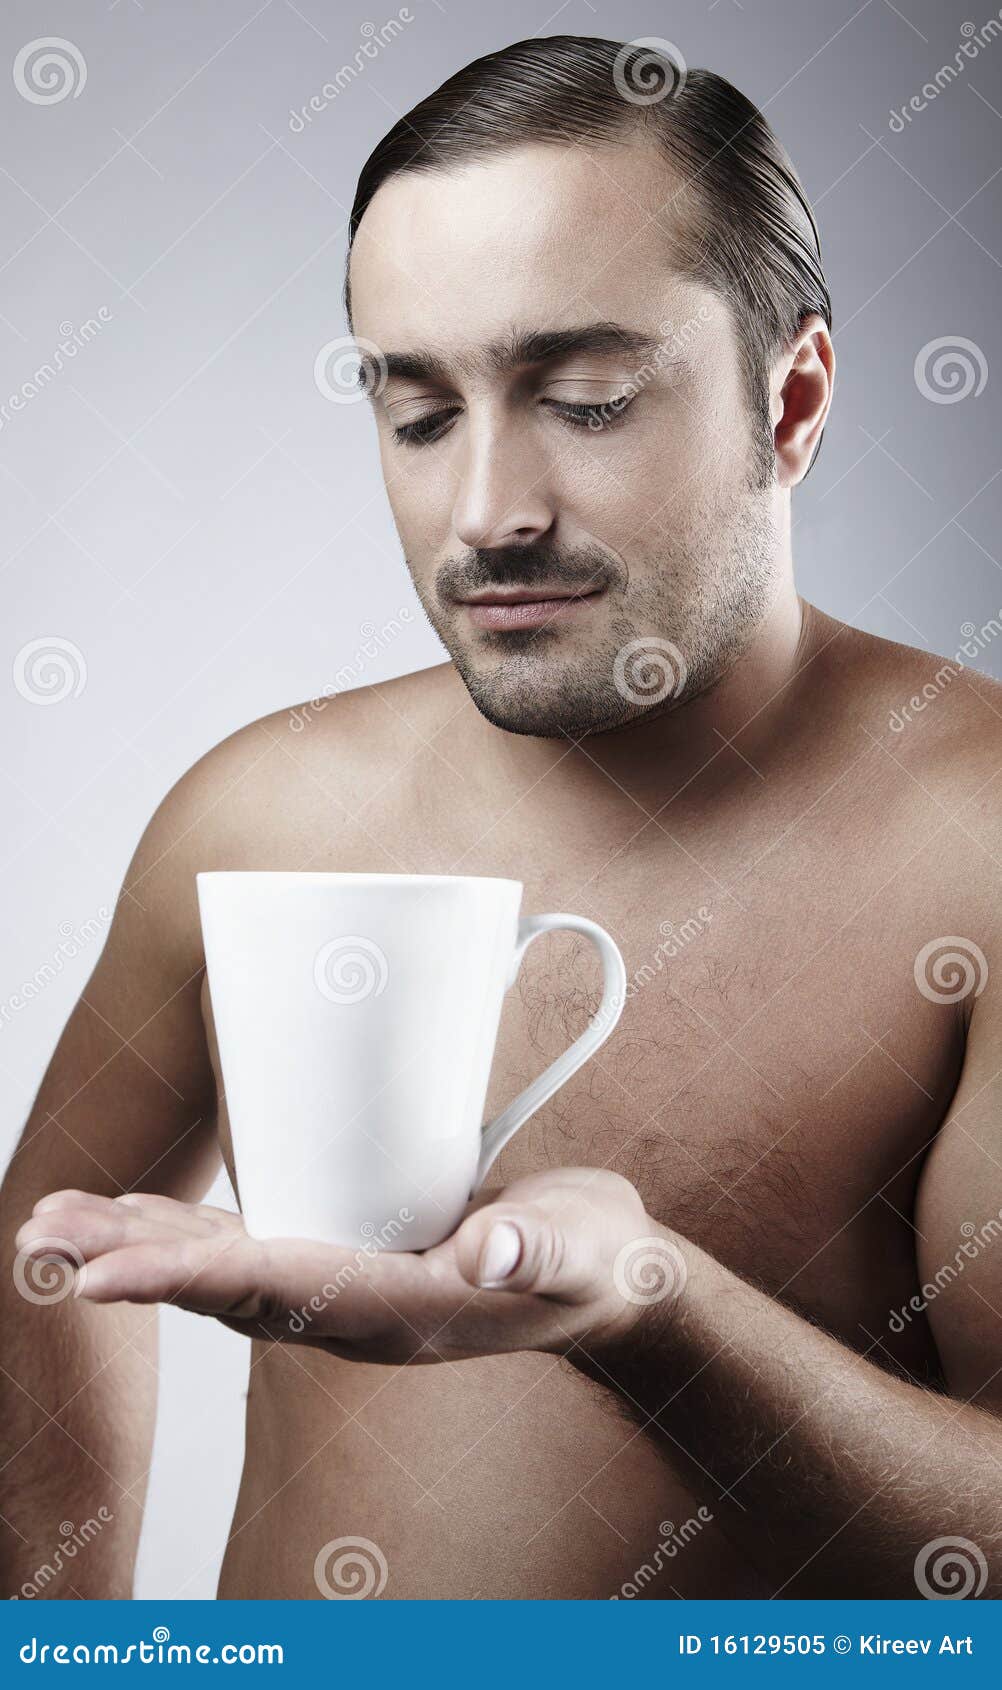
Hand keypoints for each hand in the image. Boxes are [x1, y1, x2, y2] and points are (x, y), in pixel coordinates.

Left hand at [15, 1169, 686, 1365]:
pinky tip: (142, 1216)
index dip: (179, 1280)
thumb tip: (491, 1250)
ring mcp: (343, 1287)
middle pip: (219, 1285)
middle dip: (127, 1260)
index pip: (268, 1293)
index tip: (97, 1276)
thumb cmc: (593, 1263)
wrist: (601, 1283)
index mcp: (392, 1310)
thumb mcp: (578, 1250)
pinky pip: (249, 1251)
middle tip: (40, 1234)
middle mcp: (349, 1308)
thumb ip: (538, 1249)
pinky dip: (185, 1235)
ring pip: (221, 1270)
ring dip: (136, 1247)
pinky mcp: (348, 1257)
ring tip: (57, 1224)